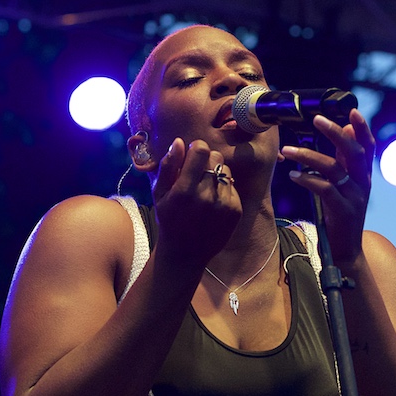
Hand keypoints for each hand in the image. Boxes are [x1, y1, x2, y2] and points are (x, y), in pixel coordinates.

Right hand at [151, 138, 242, 264]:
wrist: (186, 253)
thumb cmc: (169, 219)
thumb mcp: (159, 194)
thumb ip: (167, 166)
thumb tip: (178, 142)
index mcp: (184, 190)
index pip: (201, 150)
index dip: (196, 147)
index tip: (192, 154)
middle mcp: (206, 196)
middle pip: (216, 156)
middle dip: (206, 160)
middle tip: (197, 173)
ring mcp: (224, 204)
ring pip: (226, 170)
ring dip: (216, 174)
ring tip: (204, 190)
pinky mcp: (236, 210)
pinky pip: (233, 186)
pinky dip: (223, 190)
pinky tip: (213, 203)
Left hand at [280, 109, 374, 264]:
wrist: (346, 252)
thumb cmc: (340, 215)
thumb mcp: (345, 185)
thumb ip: (344, 160)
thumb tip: (344, 129)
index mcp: (363, 176)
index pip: (368, 146)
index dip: (362, 128)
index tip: (351, 110)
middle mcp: (363, 184)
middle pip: (355, 152)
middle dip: (336, 133)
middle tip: (317, 119)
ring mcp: (355, 198)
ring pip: (335, 169)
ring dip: (309, 156)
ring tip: (288, 150)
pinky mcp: (343, 212)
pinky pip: (325, 190)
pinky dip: (308, 180)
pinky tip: (293, 175)